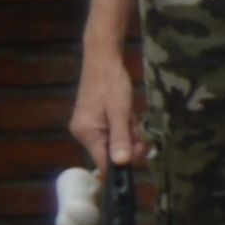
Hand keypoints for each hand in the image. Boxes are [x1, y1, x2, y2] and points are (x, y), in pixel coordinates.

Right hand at [69, 50, 140, 173]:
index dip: (124, 163)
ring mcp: (88, 128)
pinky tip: (128, 115)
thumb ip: (121, 137)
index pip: (104, 164)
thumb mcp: (120, 112)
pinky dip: (124, 127)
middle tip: (138, 125)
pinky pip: (112, 133)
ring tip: (132, 116)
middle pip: (111, 154)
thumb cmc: (112, 83)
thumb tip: (122, 163)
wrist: (103, 61)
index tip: (141, 152)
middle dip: (130, 143)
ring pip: (115, 143)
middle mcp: (83, 134)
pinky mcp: (94, 122)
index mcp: (87, 134)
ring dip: (129, 133)